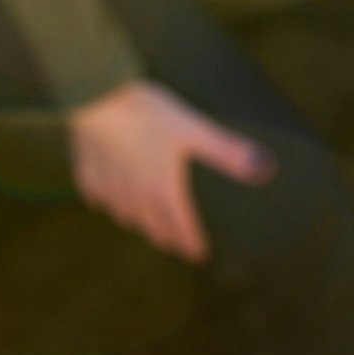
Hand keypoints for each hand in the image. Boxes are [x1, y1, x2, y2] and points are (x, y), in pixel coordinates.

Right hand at [66, 79, 275, 262]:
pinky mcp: (88, 175)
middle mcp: (137, 197)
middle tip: (174, 243)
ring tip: (144, 220)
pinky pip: (97, 197)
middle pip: (153, 228)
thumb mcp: (194, 129)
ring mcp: (110, 188)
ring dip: (137, 221)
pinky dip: (105, 200)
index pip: (182, 228)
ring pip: (125, 216)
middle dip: (166, 237)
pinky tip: (106, 197)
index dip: (192, 243)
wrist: (97, 99)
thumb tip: (266, 168)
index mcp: (164, 190)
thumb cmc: (148, 113)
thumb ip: (226, 151)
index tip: (199, 255)